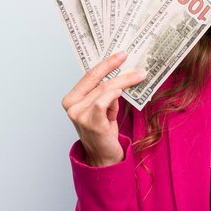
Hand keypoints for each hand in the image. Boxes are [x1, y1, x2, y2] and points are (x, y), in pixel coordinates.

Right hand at [62, 51, 146, 166]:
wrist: (104, 155)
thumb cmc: (103, 130)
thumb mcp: (103, 107)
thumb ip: (106, 92)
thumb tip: (124, 73)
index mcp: (72, 98)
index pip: (90, 75)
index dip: (107, 63)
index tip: (122, 54)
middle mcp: (72, 105)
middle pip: (100, 82)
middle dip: (122, 73)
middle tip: (138, 68)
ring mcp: (79, 115)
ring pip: (105, 90)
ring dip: (124, 83)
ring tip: (138, 79)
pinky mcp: (90, 123)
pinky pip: (103, 102)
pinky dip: (113, 96)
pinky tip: (121, 93)